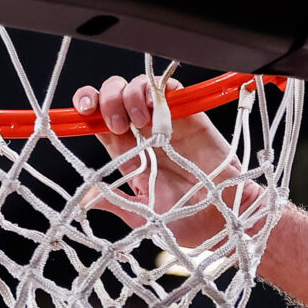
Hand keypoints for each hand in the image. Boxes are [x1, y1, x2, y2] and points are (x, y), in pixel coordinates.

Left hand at [72, 74, 263, 252]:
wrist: (224, 218)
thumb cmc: (186, 220)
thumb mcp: (142, 216)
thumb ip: (115, 202)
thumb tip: (84, 199)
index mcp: (126, 155)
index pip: (98, 121)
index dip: (88, 107)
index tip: (83, 112)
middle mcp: (142, 134)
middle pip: (114, 96)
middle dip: (107, 100)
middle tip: (117, 125)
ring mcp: (166, 122)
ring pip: (138, 87)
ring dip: (131, 95)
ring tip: (140, 122)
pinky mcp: (189, 116)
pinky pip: (170, 89)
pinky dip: (159, 88)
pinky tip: (155, 105)